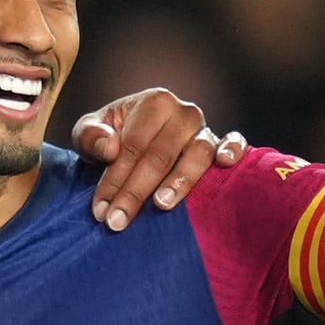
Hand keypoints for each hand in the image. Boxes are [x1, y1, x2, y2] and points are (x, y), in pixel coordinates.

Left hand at [72, 90, 246, 230]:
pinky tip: (225, 165)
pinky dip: (233, 151)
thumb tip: (110, 149)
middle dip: (136, 192)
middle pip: (161, 155)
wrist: (134, 139)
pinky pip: (235, 143)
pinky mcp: (221, 144)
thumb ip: (90, 137)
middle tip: (118, 222)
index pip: (134, 145)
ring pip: (197, 155)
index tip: (101, 209)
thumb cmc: (111, 138)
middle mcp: (184, 112)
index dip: (115, 179)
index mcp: (154, 102)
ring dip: (180, 181)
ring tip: (162, 205)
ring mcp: (205, 129)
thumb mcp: (89, 133)